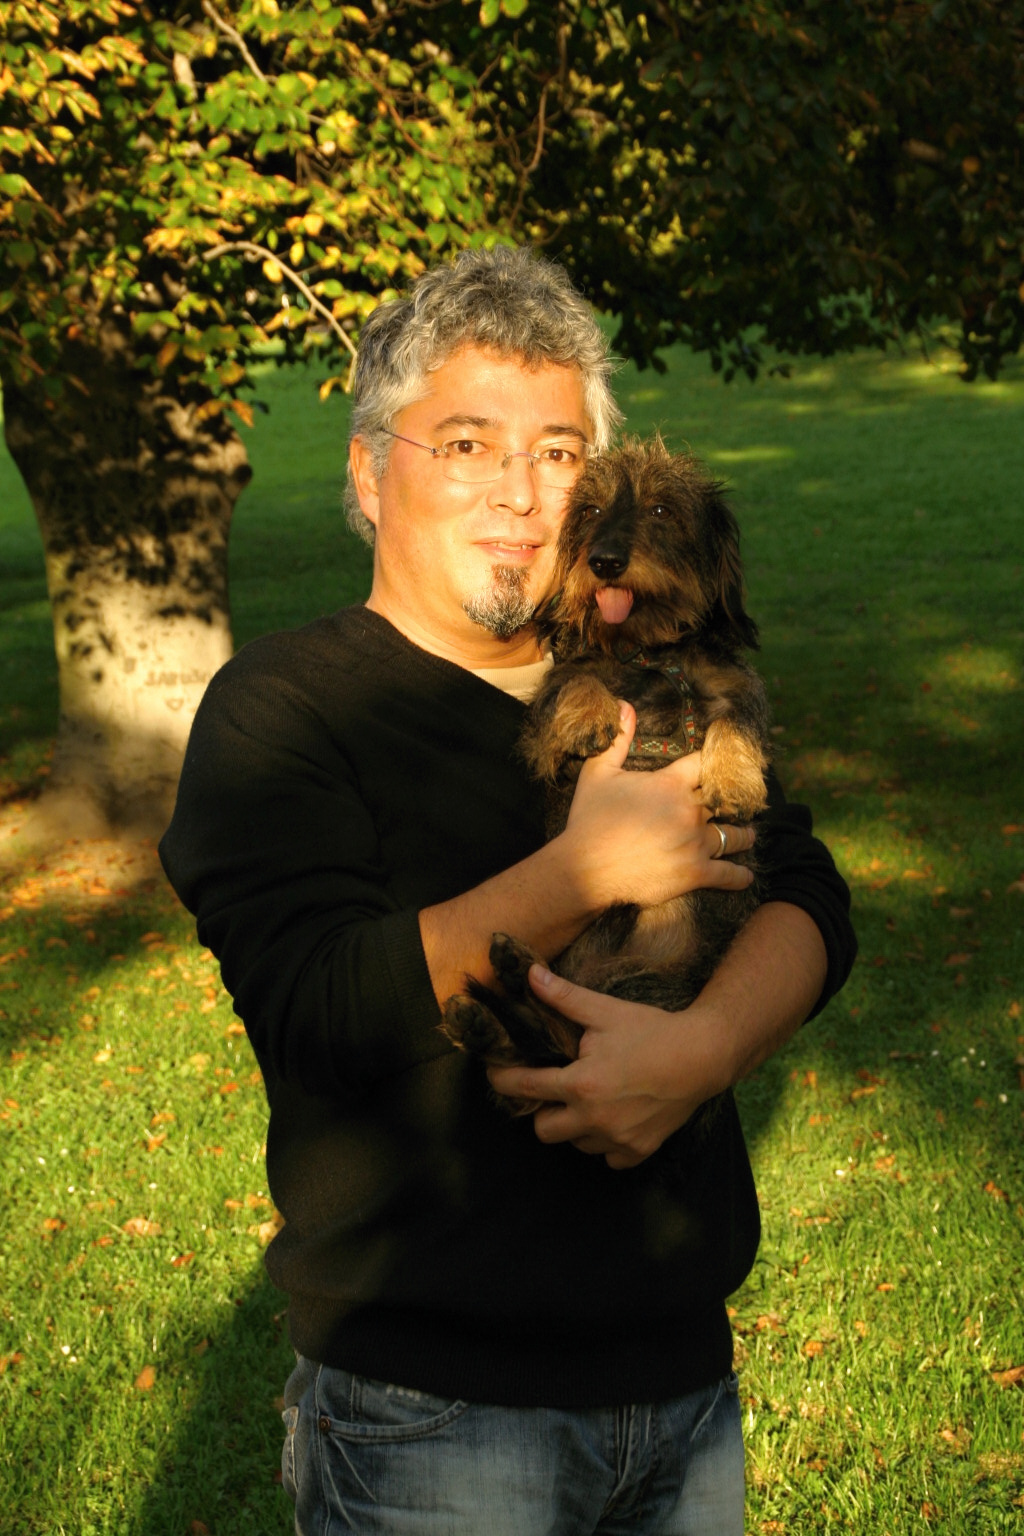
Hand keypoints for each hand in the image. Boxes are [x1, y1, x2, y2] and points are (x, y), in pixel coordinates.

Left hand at [486, 964, 727, 1168]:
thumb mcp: (606, 1011)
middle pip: (543, 1130)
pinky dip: (604, 1141)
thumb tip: (529, 974)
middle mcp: (594, 1120)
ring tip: (589, 1099)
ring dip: (574, 1125)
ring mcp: (617, 1140)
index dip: (504, 1080)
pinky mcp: (638, 1151)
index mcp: (581, 1085)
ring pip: (575, 1144)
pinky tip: (613, 1117)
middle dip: (543, 1110)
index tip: (496, 1074)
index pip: (525, 1088)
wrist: (704, 1056)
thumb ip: (564, 997)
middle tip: (556, 1088)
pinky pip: (606, 1157)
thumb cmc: (653, 1031)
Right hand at [557, 702, 755, 912]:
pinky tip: (746, 874)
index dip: (714, 761)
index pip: (704, 763)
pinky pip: (729, 874)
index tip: (724, 761)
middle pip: (724, 800)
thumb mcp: (597, 773)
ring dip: (743, 834)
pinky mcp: (695, 873)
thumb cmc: (589, 821)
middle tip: (743, 803)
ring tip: (749, 835)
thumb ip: (618, 739)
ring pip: (733, 835)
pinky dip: (739, 875)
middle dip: (732, 801)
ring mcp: (695, 843)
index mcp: (670, 784)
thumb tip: (624, 704)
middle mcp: (689, 811)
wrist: (585, 870)